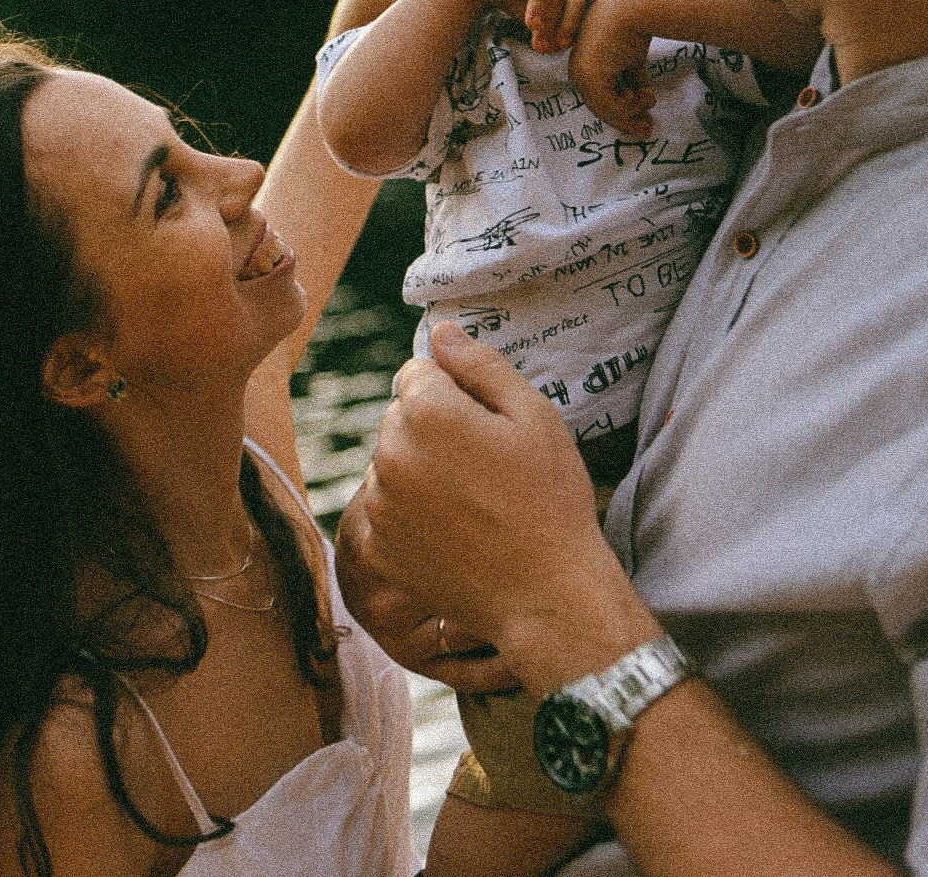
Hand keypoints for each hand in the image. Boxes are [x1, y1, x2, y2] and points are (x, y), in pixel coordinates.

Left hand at [346, 323, 647, 696]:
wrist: (547, 596)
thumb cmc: (550, 499)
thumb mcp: (535, 415)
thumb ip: (481, 364)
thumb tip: (440, 331)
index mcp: (427, 412)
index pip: (418, 372)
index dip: (457, 393)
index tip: (488, 427)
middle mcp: (390, 453)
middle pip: (400, 415)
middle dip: (434, 428)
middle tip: (486, 467)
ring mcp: (379, 505)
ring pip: (391, 461)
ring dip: (419, 470)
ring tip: (472, 503)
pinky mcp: (376, 547)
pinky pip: (384, 508)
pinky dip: (409, 515)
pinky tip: (451, 532)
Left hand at [570, 0, 656, 135]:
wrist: (634, 6)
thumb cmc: (634, 26)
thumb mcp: (634, 59)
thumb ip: (636, 80)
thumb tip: (648, 102)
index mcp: (584, 65)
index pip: (599, 97)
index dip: (620, 111)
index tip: (642, 120)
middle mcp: (578, 71)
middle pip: (601, 107)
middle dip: (626, 121)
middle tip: (647, 131)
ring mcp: (582, 74)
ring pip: (607, 110)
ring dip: (632, 111)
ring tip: (650, 100)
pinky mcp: (592, 76)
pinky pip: (612, 105)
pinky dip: (631, 106)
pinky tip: (646, 94)